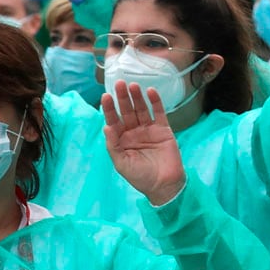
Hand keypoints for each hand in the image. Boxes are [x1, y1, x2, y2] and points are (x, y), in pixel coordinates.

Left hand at [103, 82, 184, 205]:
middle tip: (120, 84)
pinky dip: (155, 102)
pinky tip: (151, 92)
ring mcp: (149, 129)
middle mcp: (134, 132)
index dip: (110, 109)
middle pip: (127, 111)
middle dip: (123, 98)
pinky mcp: (163, 130)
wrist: (164, 185)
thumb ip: (113, 146)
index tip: (106, 96)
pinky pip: (158, 113)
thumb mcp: (121, 164)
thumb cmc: (140, 177)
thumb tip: (106, 127)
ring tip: (133, 85)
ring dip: (137, 97)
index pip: (113, 120)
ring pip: (141, 109)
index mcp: (122, 139)